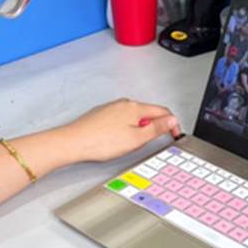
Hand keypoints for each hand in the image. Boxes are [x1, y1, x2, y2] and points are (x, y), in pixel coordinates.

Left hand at [60, 99, 180, 162]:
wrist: (74, 142)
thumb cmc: (101, 142)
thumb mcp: (136, 139)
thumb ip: (156, 128)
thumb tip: (172, 120)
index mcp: (135, 108)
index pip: (162, 111)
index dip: (172, 124)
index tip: (174, 135)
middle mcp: (124, 103)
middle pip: (148, 113)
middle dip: (154, 127)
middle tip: (149, 143)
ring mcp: (112, 108)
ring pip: (134, 116)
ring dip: (139, 129)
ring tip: (129, 144)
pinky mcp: (103, 114)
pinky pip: (122, 119)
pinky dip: (126, 129)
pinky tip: (117, 141)